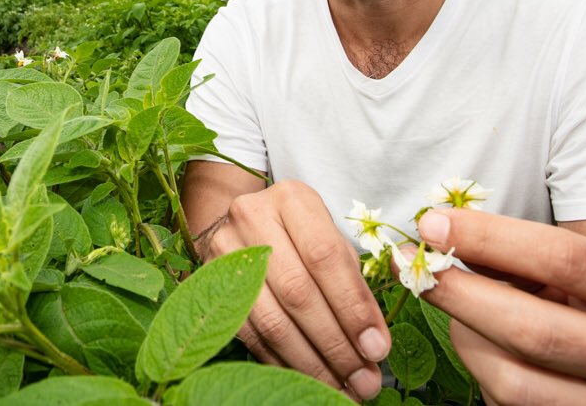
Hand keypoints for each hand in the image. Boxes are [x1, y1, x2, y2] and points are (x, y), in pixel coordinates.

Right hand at [200, 179, 390, 399]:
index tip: (377, 348)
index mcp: (292, 199)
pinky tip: (309, 380)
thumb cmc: (301, 233)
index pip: (327, 256)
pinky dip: (283, 364)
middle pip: (298, 292)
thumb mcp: (330, 238)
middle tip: (365, 381)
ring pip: (272, 320)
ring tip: (343, 388)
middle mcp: (252, 218)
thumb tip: (373, 343)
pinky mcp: (209, 282)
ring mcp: (225, 250)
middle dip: (336, 344)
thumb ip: (352, 281)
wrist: (244, 222)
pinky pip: (251, 334)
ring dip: (312, 363)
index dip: (354, 306)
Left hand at [413, 208, 585, 404]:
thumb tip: (441, 230)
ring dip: (466, 341)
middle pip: (533, 330)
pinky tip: (481, 348)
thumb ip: (523, 256)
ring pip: (514, 381)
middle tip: (412, 268)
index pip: (564, 259)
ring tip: (455, 314)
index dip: (489, 237)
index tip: (431, 222)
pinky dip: (482, 374)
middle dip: (459, 295)